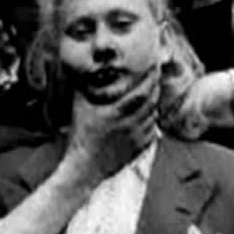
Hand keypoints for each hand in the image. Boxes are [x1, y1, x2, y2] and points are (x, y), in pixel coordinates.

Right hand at [64, 65, 158, 183]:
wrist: (84, 168)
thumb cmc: (80, 136)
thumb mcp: (79, 108)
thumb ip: (82, 87)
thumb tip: (83, 68)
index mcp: (116, 113)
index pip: (142, 91)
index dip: (151, 77)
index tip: (154, 66)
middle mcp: (130, 125)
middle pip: (152, 101)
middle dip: (155, 86)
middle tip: (154, 75)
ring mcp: (137, 138)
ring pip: (153, 115)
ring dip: (153, 102)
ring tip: (149, 92)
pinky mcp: (139, 148)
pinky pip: (153, 130)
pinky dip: (151, 120)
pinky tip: (145, 114)